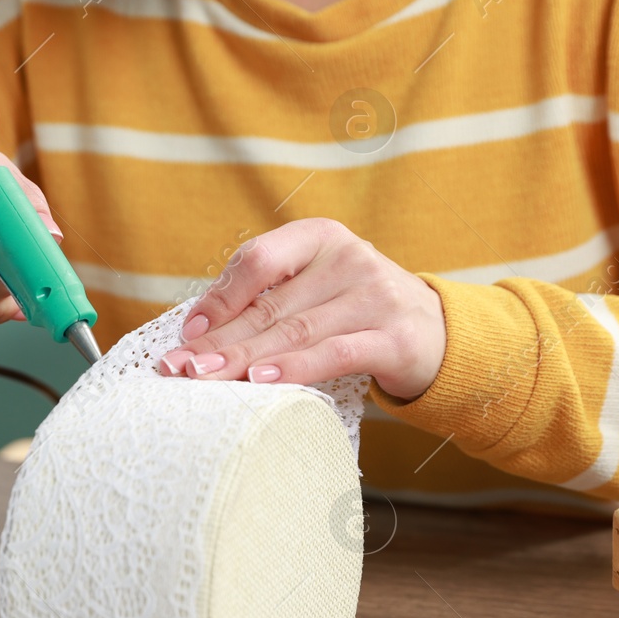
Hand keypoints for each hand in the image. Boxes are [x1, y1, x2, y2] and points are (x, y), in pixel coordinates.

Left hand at [158, 218, 446, 400]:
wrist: (440, 334)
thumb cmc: (358, 314)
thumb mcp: (317, 289)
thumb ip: (270, 297)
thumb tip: (199, 327)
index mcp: (321, 237)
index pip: (259, 260)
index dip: (220, 296)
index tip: (189, 331)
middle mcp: (350, 259)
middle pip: (271, 305)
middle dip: (220, 340)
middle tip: (179, 368)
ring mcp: (376, 296)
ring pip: (296, 331)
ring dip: (245, 358)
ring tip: (207, 377)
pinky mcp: (396, 338)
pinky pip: (335, 353)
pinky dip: (295, 368)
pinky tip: (263, 380)